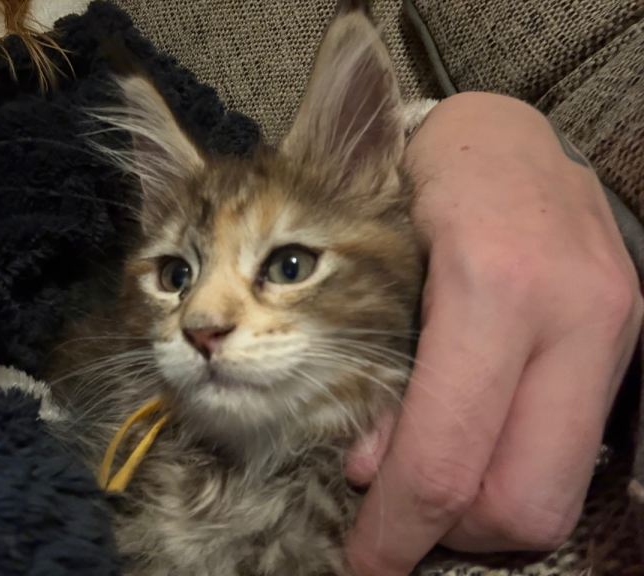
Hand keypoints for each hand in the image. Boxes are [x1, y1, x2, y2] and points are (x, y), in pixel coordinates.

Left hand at [345, 92, 641, 574]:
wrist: (503, 139)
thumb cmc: (419, 184)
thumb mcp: (375, 266)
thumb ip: (382, 374)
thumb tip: (373, 473)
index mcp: (493, 288)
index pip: (447, 456)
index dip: (397, 528)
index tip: (362, 562)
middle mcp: (572, 316)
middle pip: (521, 502)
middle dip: (448, 534)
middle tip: (395, 523)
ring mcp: (613, 331)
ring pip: (556, 490)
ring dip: (484, 514)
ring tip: (429, 486)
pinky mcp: (624, 342)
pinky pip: (576, 450)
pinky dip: (515, 472)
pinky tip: (473, 449)